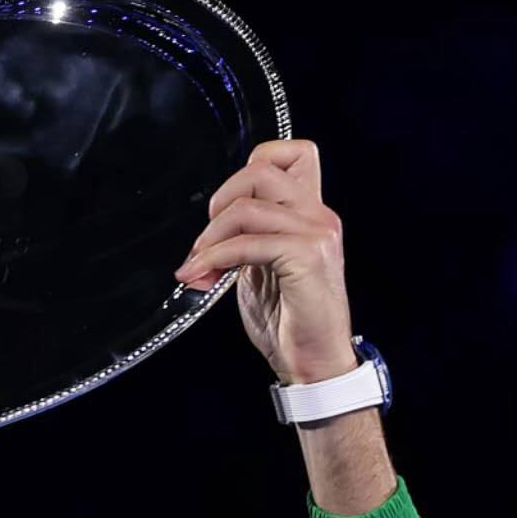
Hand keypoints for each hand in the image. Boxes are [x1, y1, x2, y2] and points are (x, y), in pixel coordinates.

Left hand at [174, 140, 356, 383]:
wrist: (313, 364)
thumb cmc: (289, 322)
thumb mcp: (260, 270)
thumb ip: (245, 241)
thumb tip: (207, 235)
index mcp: (309, 213)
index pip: (290, 153)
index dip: (249, 170)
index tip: (225, 213)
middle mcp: (318, 215)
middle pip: (260, 169)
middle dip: (219, 203)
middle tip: (204, 244)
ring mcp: (316, 233)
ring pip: (247, 207)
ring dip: (210, 239)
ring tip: (198, 269)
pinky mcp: (307, 257)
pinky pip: (247, 243)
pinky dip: (215, 259)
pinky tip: (203, 278)